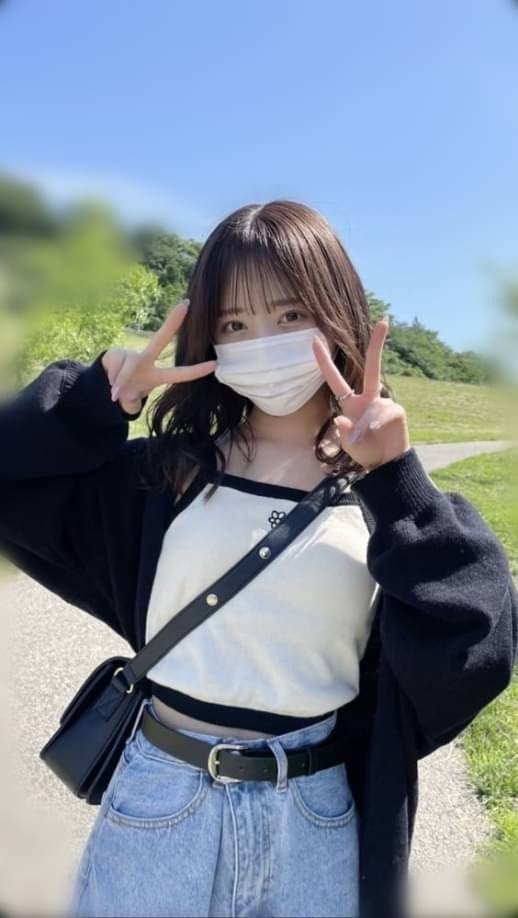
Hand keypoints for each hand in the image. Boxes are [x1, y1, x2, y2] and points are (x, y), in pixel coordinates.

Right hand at [101, 299, 217, 414]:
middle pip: (161, 337)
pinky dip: (112, 378)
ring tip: (115, 392)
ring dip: (120, 380)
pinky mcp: (116, 353)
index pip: (179, 374)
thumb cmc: (127, 393)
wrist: (107, 386)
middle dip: (173, 321)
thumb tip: (123, 393)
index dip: (196, 371)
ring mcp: (131, 354)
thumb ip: (129, 401)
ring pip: (129, 364)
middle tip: (185, 304)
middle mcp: (146, 360)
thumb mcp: (130, 401)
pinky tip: (111, 383)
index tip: (214, 364)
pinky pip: (116, 366)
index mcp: (157, 375)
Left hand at [312, 316, 410, 471]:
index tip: (314, 340)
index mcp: (351, 402)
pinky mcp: (396, 411)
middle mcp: (368, 398)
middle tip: (384, 320)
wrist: (386, 463)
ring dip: (368, 424)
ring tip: (368, 439)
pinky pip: (384, 414)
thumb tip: (341, 417)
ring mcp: (383, 403)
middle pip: (372, 366)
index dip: (324, 361)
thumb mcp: (349, 444)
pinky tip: (377, 433)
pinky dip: (378, 425)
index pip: (335, 379)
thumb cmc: (364, 450)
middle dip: (378, 344)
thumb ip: (345, 432)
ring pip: (374, 405)